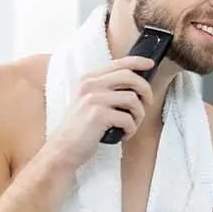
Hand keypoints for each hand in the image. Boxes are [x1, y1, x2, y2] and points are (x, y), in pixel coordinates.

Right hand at [45, 56, 155, 170]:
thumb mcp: (88, 101)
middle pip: (129, 77)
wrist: (62, 149)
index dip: (137, 62)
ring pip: (132, 98)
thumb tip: (135, 86)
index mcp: (88, 79)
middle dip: (145, 89)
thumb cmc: (79, 128)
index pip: (118, 63)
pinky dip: (131, 129)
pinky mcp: (99, 115)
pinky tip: (124, 135)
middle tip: (148, 102)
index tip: (149, 64)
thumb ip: (106, 89)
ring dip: (139, 114)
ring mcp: (94, 99)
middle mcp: (90, 85)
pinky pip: (128, 118)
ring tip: (132, 125)